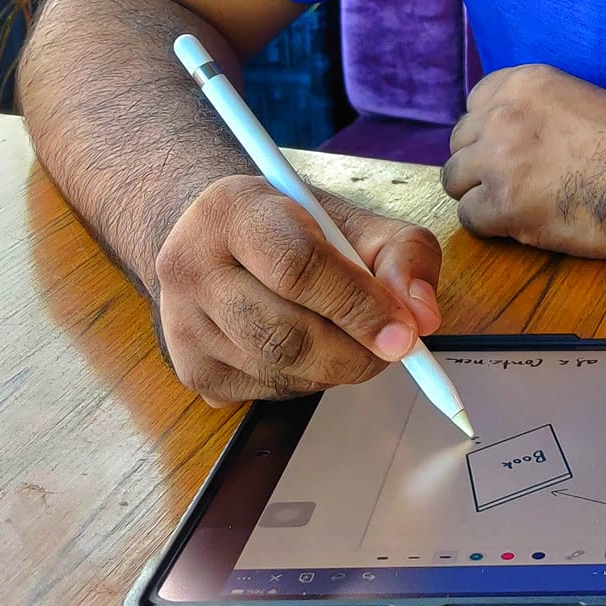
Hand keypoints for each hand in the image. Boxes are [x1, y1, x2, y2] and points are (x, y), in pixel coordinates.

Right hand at [152, 174, 443, 404]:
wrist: (216, 238)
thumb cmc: (292, 225)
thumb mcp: (352, 218)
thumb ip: (401, 253)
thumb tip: (422, 316)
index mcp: (232, 211)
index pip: (297, 268)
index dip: (358, 305)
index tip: (406, 333)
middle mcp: (191, 267)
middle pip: (286, 335)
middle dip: (356, 351)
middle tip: (395, 346)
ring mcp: (183, 325)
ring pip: (279, 373)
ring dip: (335, 368)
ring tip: (353, 337)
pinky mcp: (193, 371)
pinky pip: (267, 394)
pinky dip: (307, 381)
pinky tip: (311, 346)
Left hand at [442, 65, 605, 256]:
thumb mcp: (577, 99)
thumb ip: (534, 111)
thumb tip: (502, 139)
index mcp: (523, 82)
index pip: (474, 106)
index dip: (490, 134)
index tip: (513, 152)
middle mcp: (502, 115)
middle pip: (460, 145)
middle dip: (481, 166)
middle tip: (517, 185)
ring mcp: (500, 160)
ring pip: (455, 182)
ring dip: (482, 197)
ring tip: (521, 206)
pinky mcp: (506, 206)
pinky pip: (470, 220)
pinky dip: (493, 228)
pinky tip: (527, 225)